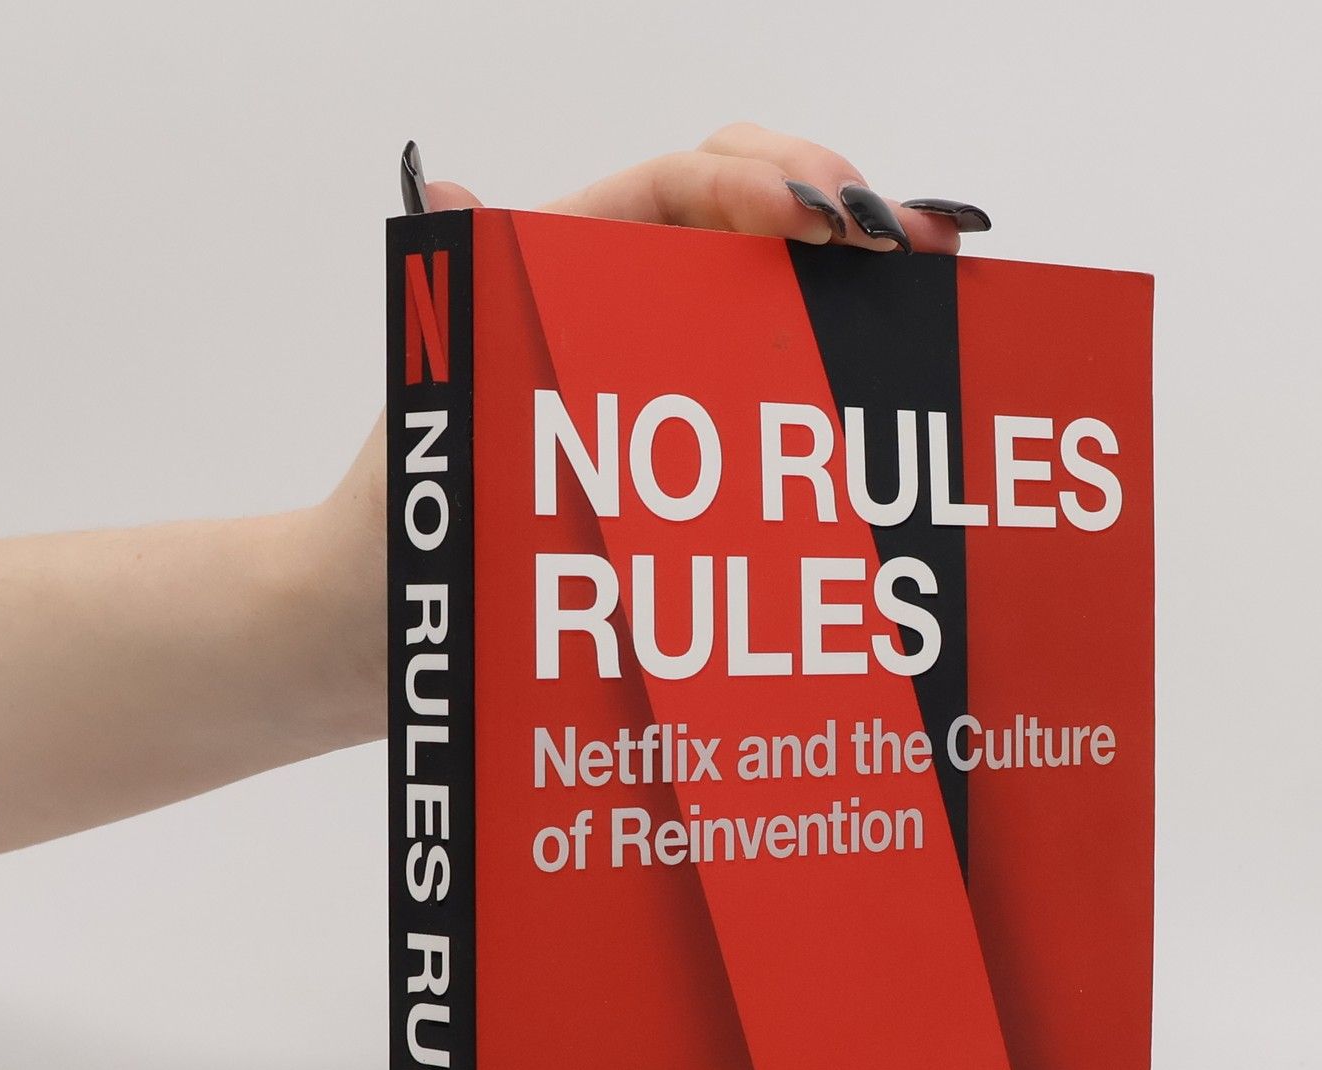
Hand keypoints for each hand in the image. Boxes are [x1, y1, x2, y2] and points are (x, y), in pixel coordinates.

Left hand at [318, 125, 990, 736]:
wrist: (385, 636)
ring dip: (858, 296)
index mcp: (560, 277)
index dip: (758, 181)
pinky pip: (770, 407)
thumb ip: (462, 312)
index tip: (817, 219)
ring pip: (777, 312)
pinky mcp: (683, 462)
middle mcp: (622, 318)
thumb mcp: (436, 412)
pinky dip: (838, 389)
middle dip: (844, 217)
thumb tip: (455, 194)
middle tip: (917, 246)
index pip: (679, 189)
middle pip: (754, 227)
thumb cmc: (397, 527)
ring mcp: (660, 388)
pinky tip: (898, 396)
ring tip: (937, 290)